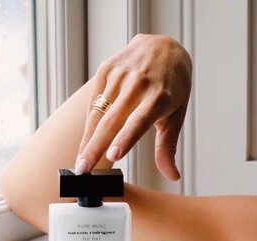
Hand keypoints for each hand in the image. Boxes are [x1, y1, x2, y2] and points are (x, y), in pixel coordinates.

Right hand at [75, 34, 191, 179]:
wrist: (165, 47)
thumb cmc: (173, 87)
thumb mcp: (176, 115)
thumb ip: (168, 147)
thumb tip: (173, 176)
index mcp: (159, 97)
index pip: (139, 121)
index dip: (126, 139)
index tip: (113, 156)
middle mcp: (138, 85)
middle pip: (112, 121)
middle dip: (95, 147)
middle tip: (83, 170)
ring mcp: (120, 75)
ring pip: (99, 113)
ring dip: (87, 139)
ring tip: (80, 162)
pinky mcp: (106, 69)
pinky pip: (94, 101)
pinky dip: (90, 122)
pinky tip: (85, 142)